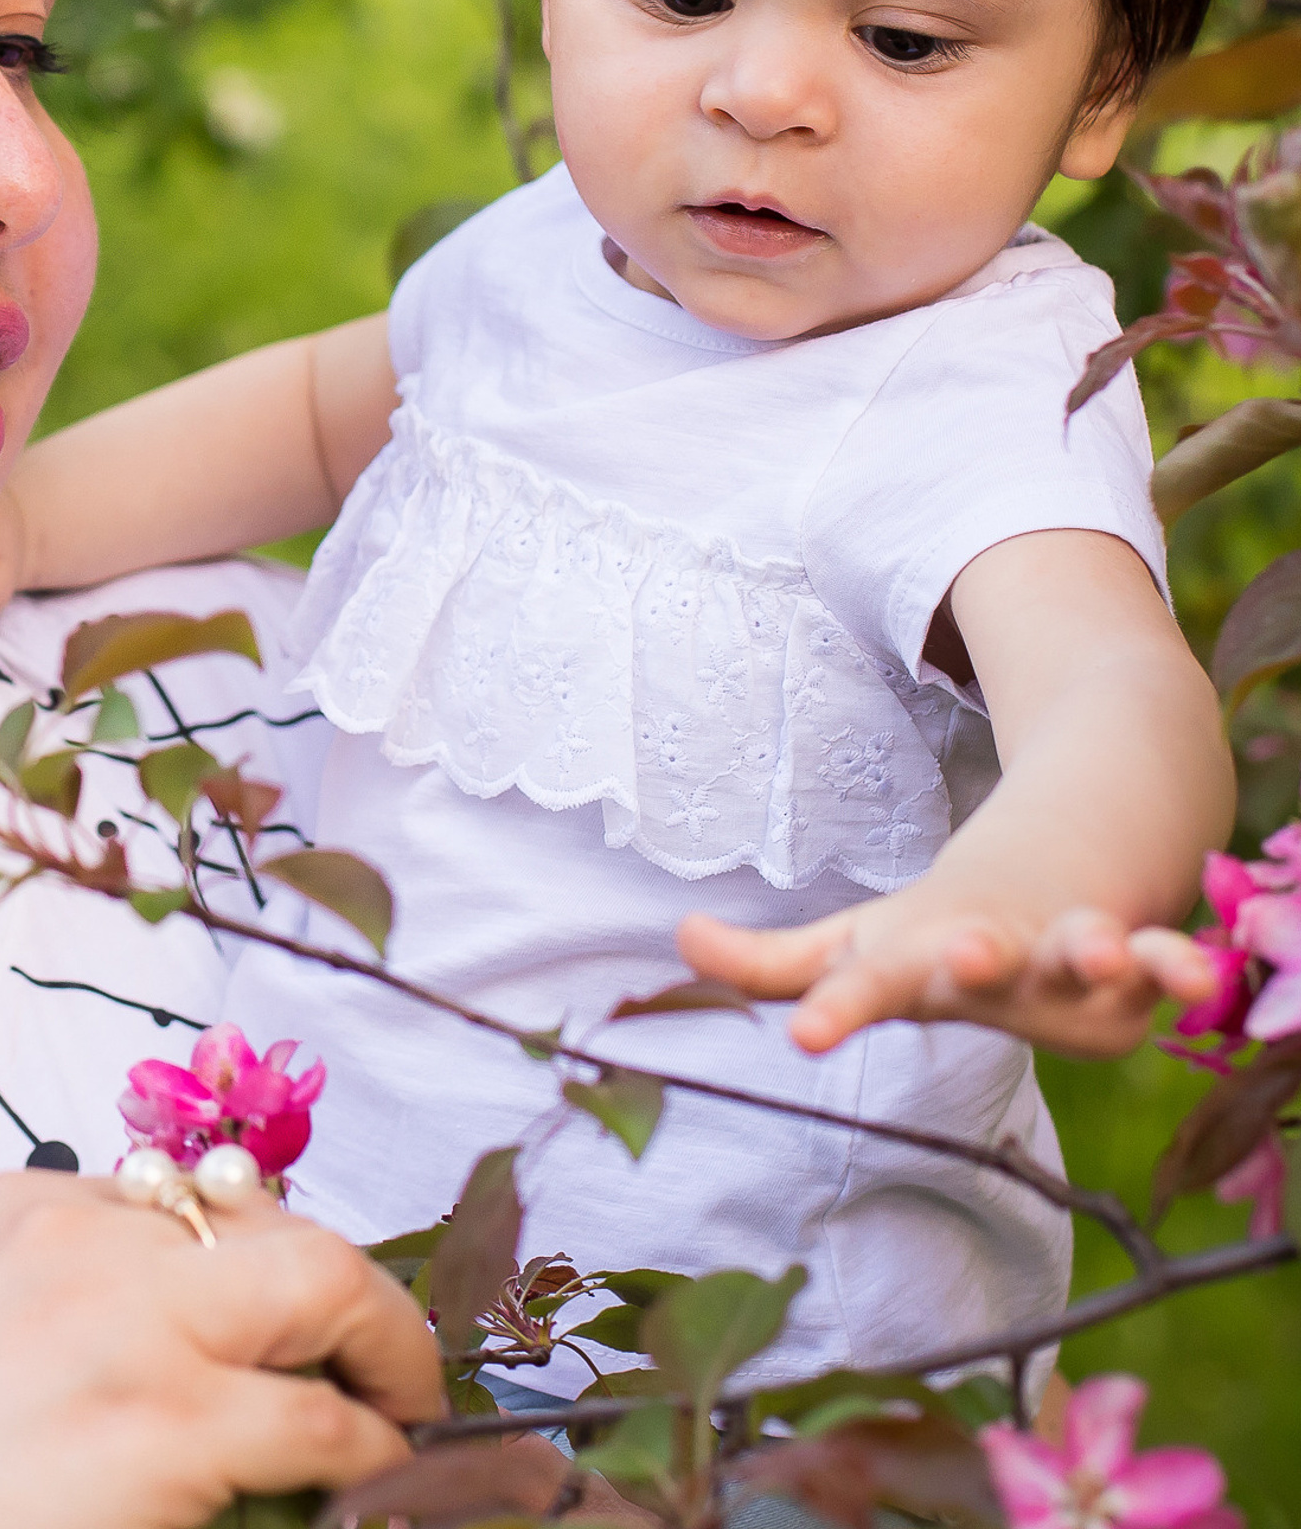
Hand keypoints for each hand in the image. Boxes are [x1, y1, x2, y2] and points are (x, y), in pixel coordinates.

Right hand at [0, 1169, 438, 1528]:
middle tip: (393, 1358)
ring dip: (389, 1355)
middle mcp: (86, 1235)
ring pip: (325, 1289)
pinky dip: (373, 1449)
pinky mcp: (163, 1423)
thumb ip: (83, 1285)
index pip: (202, 1198)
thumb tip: (220, 1316)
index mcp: (32, 1204)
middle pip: (281, 1223)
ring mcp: (129, 1323)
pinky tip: (375, 1475)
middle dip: (359, 1293)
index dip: (274, 1261)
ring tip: (405, 1409)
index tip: (308, 1316)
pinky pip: (320, 1422)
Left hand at [680, 893, 1223, 1057]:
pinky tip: (1198, 975)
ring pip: (1077, 952)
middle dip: (968, 960)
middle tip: (961, 953)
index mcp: (916, 954)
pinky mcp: (1132, 964)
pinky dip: (1180, 966)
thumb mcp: (861, 943)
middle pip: (976, 959)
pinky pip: (1164, 966)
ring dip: (1090, 949)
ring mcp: (1062, 949)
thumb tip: (676, 941)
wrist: (1063, 840)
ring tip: (1103, 945)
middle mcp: (989, 950)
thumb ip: (776, 963)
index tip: (806, 1034)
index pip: (866, 982)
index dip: (837, 1004)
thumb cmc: (945, 924)